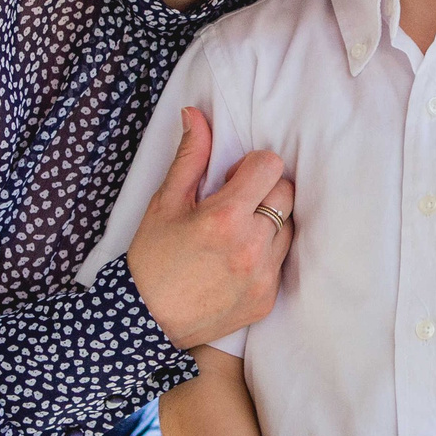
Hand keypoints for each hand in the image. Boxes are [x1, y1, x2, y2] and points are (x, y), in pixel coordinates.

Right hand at [125, 108, 295, 348]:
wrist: (145, 321)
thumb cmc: (152, 257)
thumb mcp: (166, 202)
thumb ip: (190, 156)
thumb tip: (196, 114)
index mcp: (225, 217)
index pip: (271, 166)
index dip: (252, 166)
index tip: (231, 179)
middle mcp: (251, 247)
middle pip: (287, 193)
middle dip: (265, 190)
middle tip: (233, 205)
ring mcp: (263, 276)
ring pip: (290, 226)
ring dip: (270, 222)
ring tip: (235, 234)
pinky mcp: (267, 298)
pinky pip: (282, 261)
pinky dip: (266, 253)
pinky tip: (235, 261)